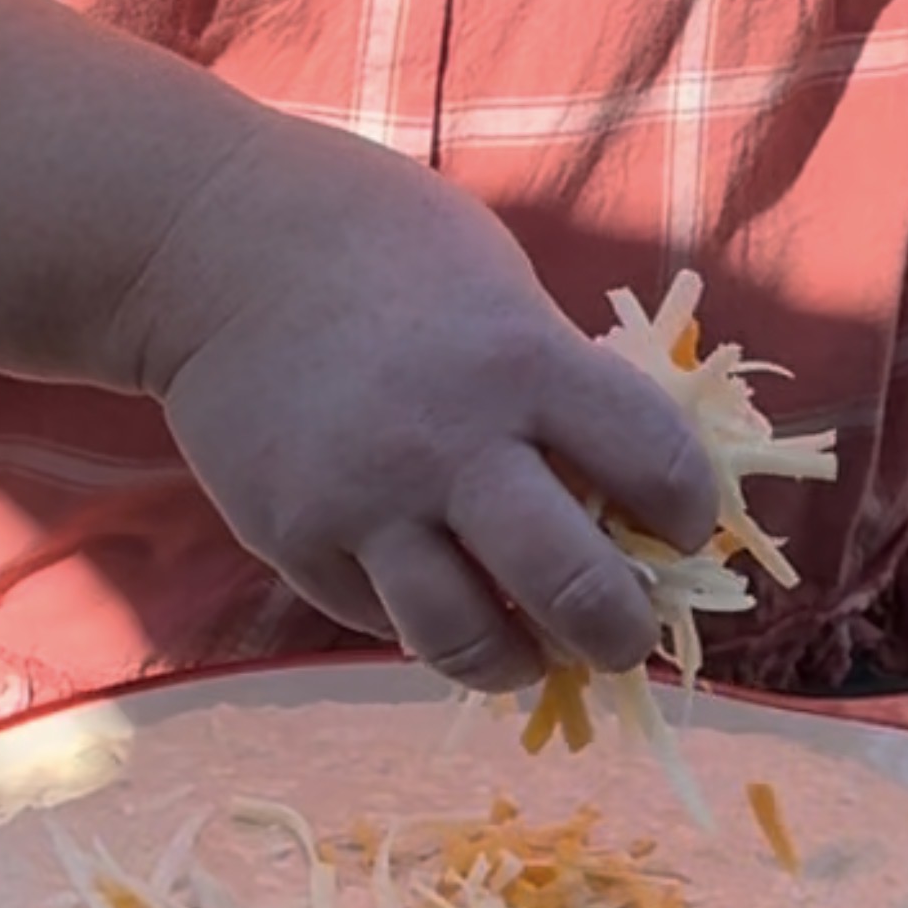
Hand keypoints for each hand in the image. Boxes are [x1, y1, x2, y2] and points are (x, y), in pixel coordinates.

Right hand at [139, 114, 717, 691]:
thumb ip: (560, 388)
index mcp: (524, 364)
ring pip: (467, 643)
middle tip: (623, 637)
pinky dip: (423, 621)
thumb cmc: (381, 249)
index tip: (682, 527)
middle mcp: (450, 446)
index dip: (691, 514)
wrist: (216, 245)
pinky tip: (433, 591)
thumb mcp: (499, 289)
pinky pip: (381, 620)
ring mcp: (364, 505)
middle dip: (621, 634)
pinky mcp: (295, 542)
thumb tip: (621, 491)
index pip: (657, 469)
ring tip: (528, 652)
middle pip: (575, 590)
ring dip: (519, 663)